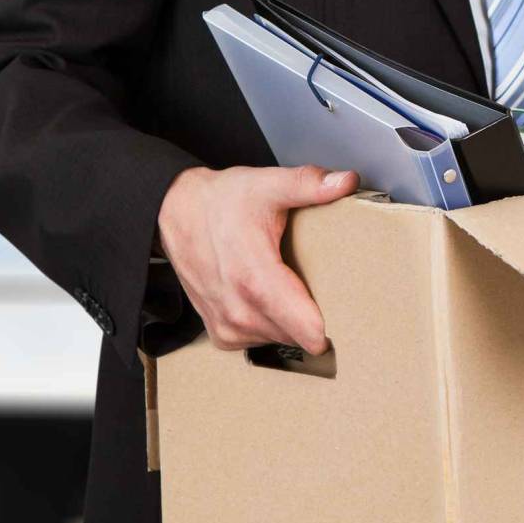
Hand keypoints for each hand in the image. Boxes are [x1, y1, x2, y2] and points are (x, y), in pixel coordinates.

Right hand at [157, 165, 357, 352]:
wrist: (175, 213)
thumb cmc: (220, 201)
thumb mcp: (266, 185)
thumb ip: (308, 185)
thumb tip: (345, 181)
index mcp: (256, 280)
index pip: (308, 332)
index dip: (335, 324)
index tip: (348, 308)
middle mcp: (239, 311)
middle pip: (301, 337)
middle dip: (317, 318)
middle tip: (323, 287)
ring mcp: (228, 326)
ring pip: (283, 341)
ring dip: (292, 322)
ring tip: (292, 288)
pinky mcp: (221, 333)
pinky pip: (260, 341)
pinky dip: (271, 325)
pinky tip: (270, 298)